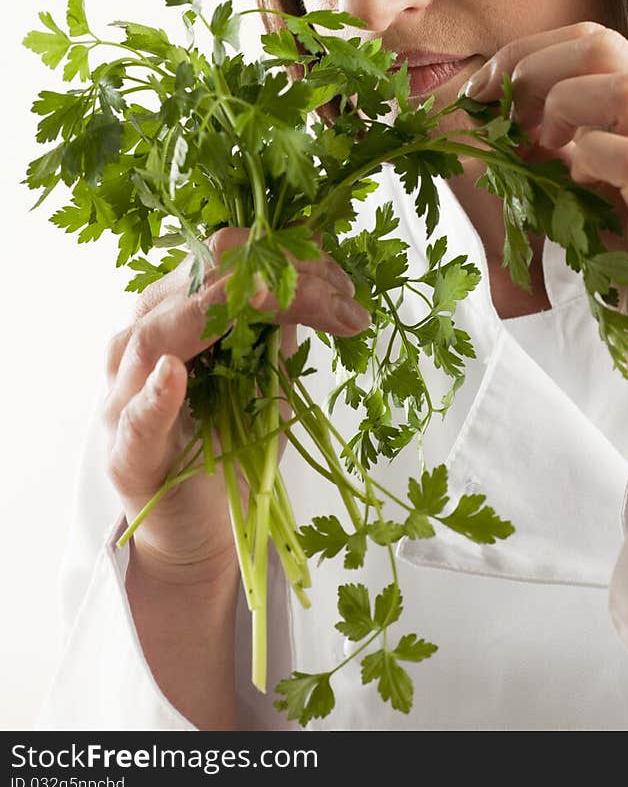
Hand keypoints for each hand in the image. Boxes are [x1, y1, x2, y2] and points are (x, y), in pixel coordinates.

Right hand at [102, 227, 367, 584]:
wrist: (201, 532)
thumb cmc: (231, 446)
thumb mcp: (268, 374)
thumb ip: (280, 324)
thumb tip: (321, 262)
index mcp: (171, 315)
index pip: (223, 259)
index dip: (285, 254)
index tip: (344, 280)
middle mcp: (139, 344)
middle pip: (196, 282)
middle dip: (274, 274)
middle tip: (339, 295)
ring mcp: (124, 399)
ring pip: (157, 336)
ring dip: (219, 311)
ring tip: (265, 295)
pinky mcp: (126, 456)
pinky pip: (135, 419)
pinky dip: (154, 395)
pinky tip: (172, 375)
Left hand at [464, 22, 627, 406]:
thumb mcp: (606, 191)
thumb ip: (571, 146)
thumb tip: (496, 113)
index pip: (597, 41)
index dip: (528, 55)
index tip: (484, 94)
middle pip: (605, 47)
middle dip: (530, 70)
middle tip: (495, 116)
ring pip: (626, 88)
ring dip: (559, 109)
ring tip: (538, 152)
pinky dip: (589, 161)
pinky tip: (572, 187)